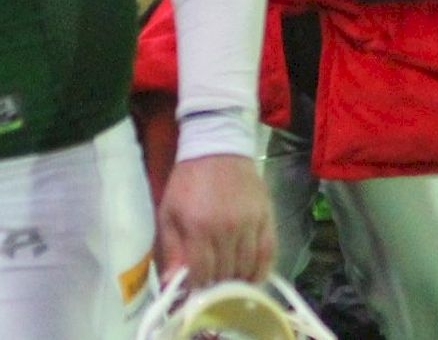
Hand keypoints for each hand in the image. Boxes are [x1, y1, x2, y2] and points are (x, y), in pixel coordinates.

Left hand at [156, 155, 274, 286]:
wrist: (217, 148)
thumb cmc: (188, 182)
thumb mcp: (168, 212)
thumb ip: (170, 250)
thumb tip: (170, 285)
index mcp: (199, 227)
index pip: (202, 274)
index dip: (197, 287)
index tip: (193, 290)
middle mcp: (227, 228)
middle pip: (225, 274)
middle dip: (215, 284)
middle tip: (210, 285)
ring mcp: (250, 223)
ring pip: (247, 267)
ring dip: (237, 280)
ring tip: (228, 282)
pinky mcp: (267, 217)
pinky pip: (269, 253)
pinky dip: (261, 270)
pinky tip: (253, 277)